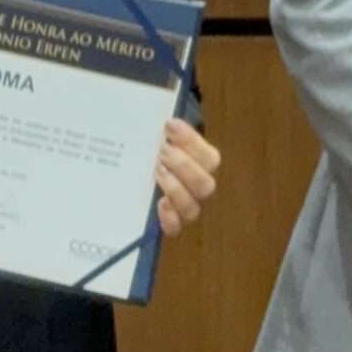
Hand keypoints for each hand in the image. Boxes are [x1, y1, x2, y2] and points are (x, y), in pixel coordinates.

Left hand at [156, 118, 220, 237]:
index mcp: (203, 164)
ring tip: (156, 171)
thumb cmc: (156, 148)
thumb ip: (168, 130)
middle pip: (205, 185)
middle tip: (162, 151)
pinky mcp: (171, 223)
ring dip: (175, 189)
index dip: (191, 141)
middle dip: (183, 166)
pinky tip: (159, 203)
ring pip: (192, 209)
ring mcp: (187, 208)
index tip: (169, 126)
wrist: (142, 166)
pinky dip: (169, 219)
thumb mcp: (163, 134)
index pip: (210, 158)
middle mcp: (199, 189)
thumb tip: (165, 121)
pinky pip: (175, 229)